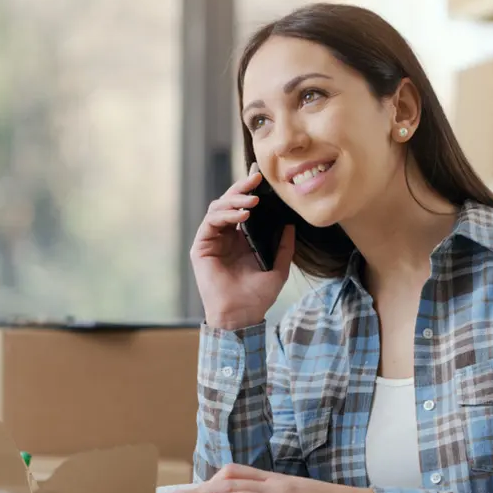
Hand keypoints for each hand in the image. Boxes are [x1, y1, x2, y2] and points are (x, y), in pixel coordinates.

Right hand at [190, 163, 294, 330]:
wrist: (242, 315)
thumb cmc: (258, 296)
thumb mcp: (279, 267)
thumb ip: (284, 245)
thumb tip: (291, 224)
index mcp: (242, 238)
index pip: (243, 207)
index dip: (249, 191)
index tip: (261, 177)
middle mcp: (225, 236)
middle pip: (229, 202)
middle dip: (241, 188)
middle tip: (256, 179)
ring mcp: (212, 240)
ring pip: (218, 208)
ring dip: (235, 200)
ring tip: (253, 202)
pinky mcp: (201, 246)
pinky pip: (211, 222)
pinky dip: (226, 215)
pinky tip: (242, 216)